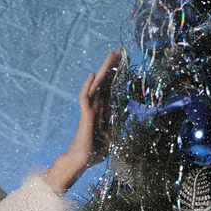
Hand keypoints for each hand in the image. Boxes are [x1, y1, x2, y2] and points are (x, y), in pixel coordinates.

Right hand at [69, 48, 120, 167]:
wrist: (81, 161)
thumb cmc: (94, 152)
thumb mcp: (113, 136)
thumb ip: (120, 124)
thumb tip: (129, 115)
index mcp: (103, 110)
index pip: (112, 87)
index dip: (118, 74)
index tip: (125, 62)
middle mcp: (96, 106)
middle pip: (106, 81)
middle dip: (112, 65)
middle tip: (120, 50)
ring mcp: (89, 109)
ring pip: (97, 84)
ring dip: (104, 69)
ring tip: (111, 54)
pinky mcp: (84, 114)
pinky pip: (85, 97)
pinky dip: (88, 85)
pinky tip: (92, 74)